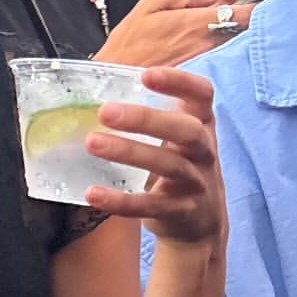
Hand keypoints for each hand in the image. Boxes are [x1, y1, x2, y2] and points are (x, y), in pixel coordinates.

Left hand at [84, 66, 224, 247]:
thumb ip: (151, 115)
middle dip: (145, 119)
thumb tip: (94, 88)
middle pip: (185, 130)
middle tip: (105, 112)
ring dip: (128, 152)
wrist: (203, 222)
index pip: (202, 94)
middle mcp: (204, 151)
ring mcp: (195, 182)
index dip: (179, 81)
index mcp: (202, 124)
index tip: (147, 75)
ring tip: (92, 143)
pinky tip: (93, 193)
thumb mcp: (177, 137)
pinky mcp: (181, 211)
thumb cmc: (180, 165)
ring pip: (167, 165)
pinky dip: (121, 201)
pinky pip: (151, 206)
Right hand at [98, 0, 251, 68]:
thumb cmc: (127, 48)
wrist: (114, 88)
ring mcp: (211, 65)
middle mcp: (210, 45)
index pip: (246, 12)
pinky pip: (225, 62)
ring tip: (201, 36)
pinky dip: (221, 54)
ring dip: (229, 36)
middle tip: (215, 16)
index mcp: (197, 23)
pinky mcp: (207, 80)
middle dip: (237, 18)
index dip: (246, 3)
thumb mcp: (148, 6)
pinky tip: (200, 53)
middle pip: (246, 28)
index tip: (234, 1)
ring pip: (237, 45)